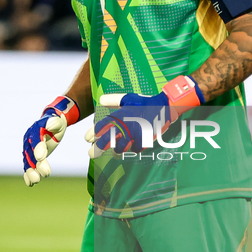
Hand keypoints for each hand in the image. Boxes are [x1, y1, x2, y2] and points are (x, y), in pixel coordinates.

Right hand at [23, 96, 78, 185]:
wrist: (52, 125)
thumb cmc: (57, 123)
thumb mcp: (58, 121)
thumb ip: (54, 122)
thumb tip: (49, 126)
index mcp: (35, 130)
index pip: (35, 140)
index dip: (38, 148)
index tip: (41, 157)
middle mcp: (28, 140)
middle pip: (31, 153)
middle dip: (36, 164)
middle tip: (45, 173)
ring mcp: (28, 149)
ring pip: (28, 162)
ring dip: (31, 172)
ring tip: (36, 181)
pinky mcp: (31, 157)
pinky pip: (28, 166)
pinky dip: (28, 175)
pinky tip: (30, 183)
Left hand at [85, 75, 203, 155]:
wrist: (164, 107)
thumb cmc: (145, 102)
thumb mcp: (128, 98)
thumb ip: (113, 100)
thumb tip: (101, 100)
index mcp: (120, 115)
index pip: (102, 126)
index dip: (93, 133)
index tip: (87, 139)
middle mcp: (125, 126)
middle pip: (107, 141)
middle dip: (98, 148)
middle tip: (91, 154)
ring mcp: (134, 135)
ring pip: (119, 148)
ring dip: (114, 150)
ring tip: (112, 151)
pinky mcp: (144, 141)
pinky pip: (134, 149)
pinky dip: (130, 149)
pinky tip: (126, 149)